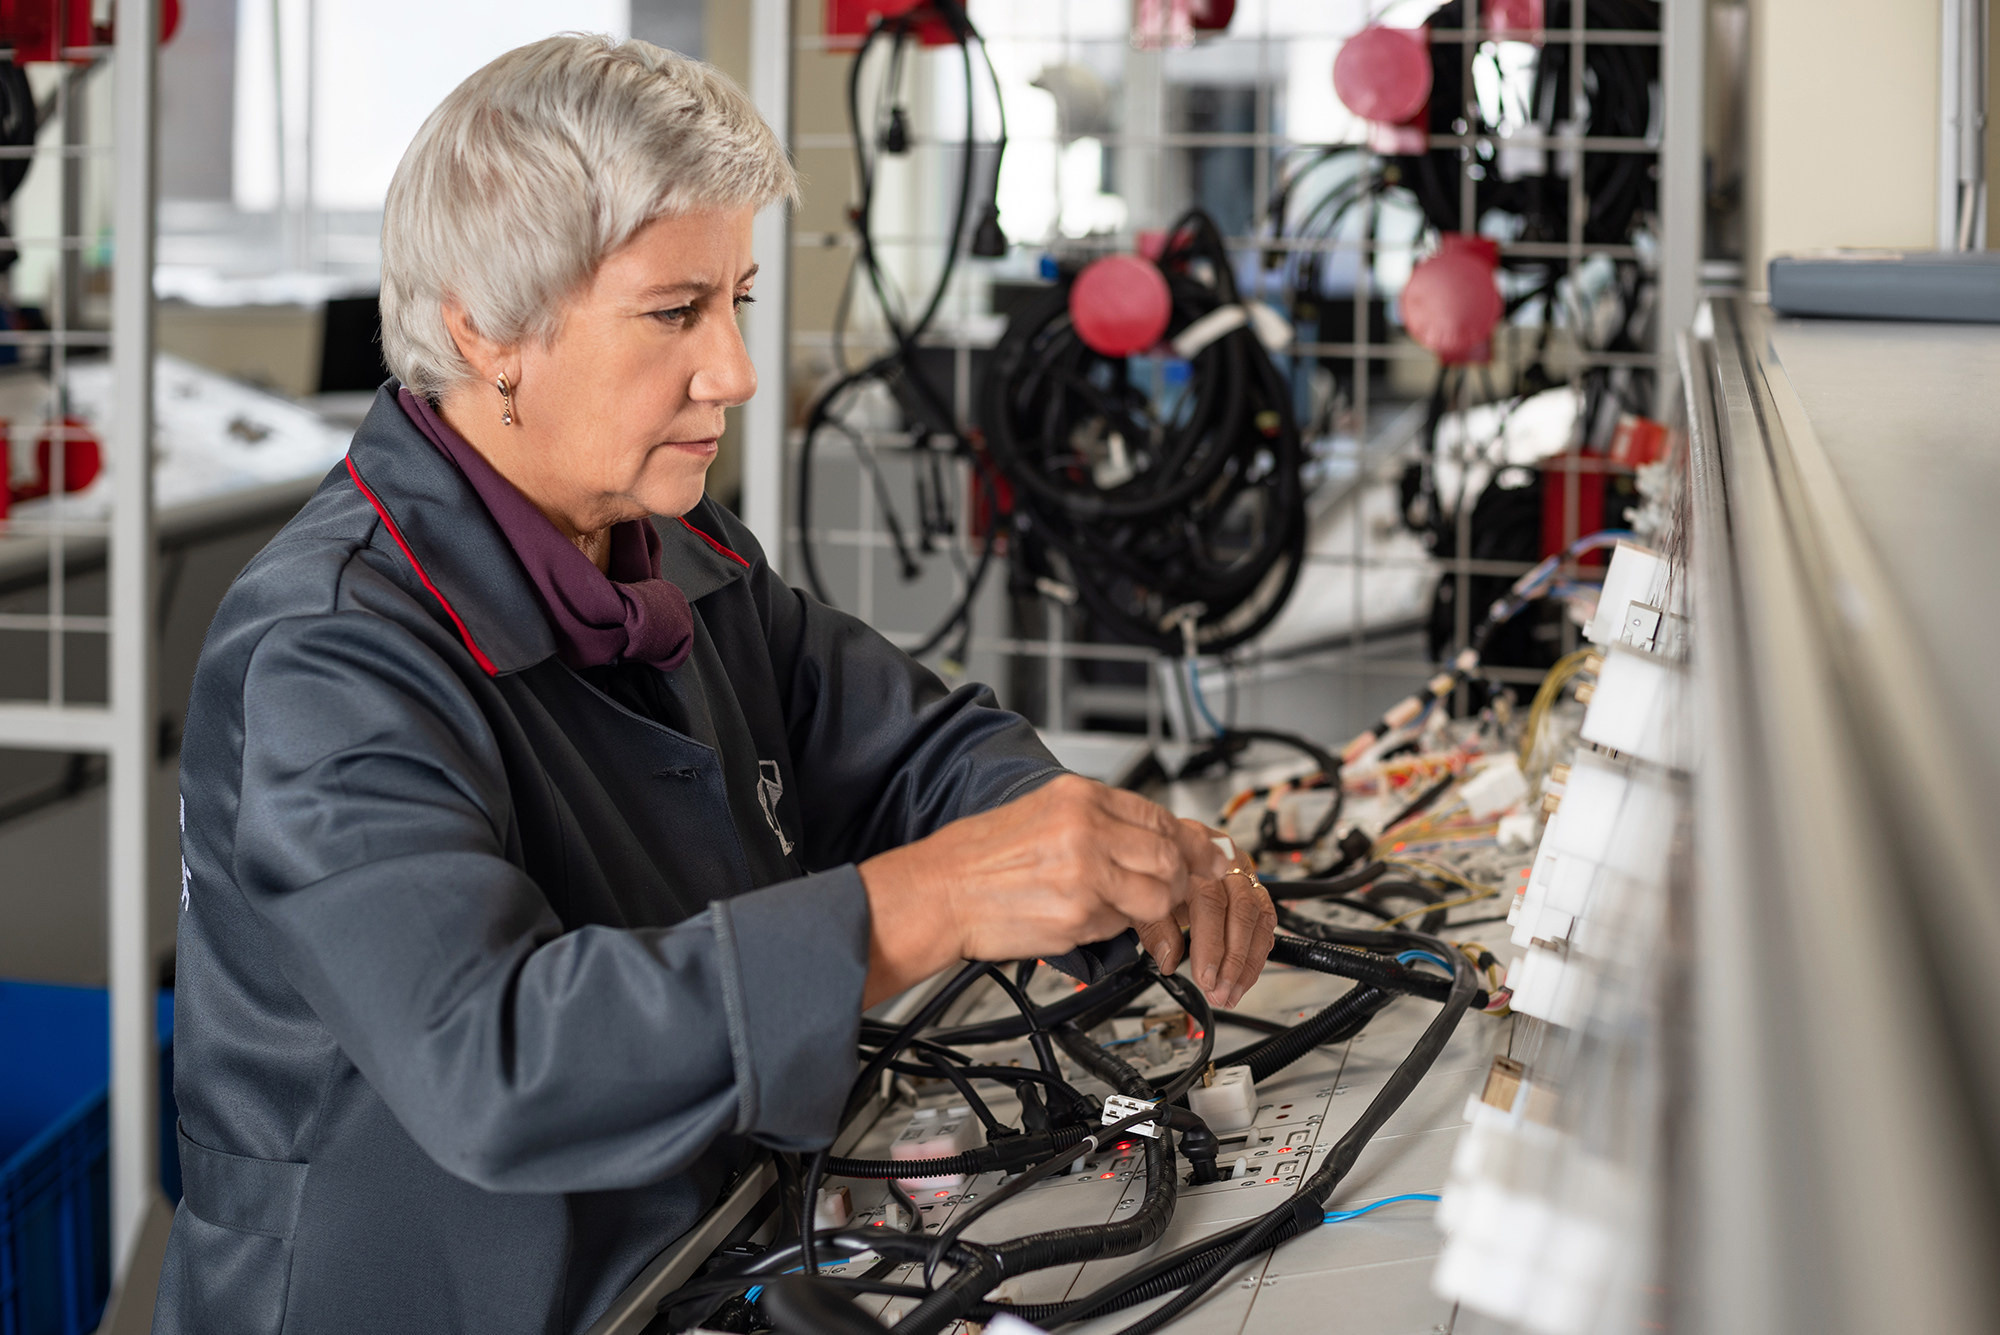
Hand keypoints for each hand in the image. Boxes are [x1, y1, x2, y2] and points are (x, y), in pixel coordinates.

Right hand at [857, 775, 1191, 1006]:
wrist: (939, 892)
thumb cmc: (979, 856)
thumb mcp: (1042, 813)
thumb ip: (1099, 821)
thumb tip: (1153, 837)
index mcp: (1078, 797)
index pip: (1158, 817)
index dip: (1190, 842)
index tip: (1210, 854)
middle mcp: (1086, 829)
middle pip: (1169, 857)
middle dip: (1179, 880)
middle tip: (1171, 890)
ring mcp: (1085, 874)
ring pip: (1156, 897)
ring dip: (1152, 910)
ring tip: (1122, 909)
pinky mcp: (1078, 917)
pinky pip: (1121, 927)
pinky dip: (1114, 928)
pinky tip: (1084, 919)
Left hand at [1133, 822, 1275, 1008]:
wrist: (1162, 855)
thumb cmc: (1151, 876)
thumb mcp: (1141, 897)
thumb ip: (1153, 928)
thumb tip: (1168, 960)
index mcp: (1193, 856)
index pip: (1210, 902)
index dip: (1211, 944)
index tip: (1205, 977)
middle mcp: (1223, 860)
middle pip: (1242, 910)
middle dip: (1234, 960)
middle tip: (1219, 991)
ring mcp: (1242, 873)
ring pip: (1259, 918)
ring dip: (1248, 962)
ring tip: (1230, 993)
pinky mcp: (1253, 889)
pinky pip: (1265, 922)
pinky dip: (1256, 953)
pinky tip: (1242, 977)